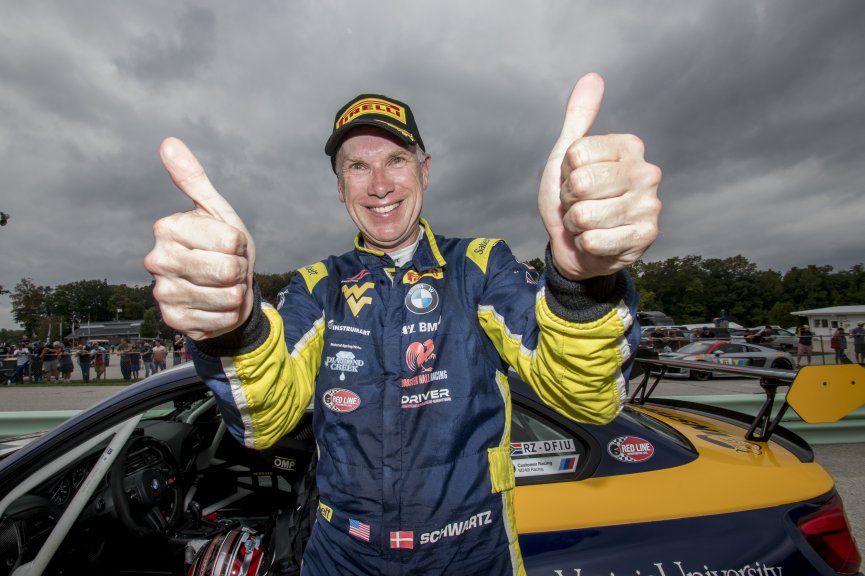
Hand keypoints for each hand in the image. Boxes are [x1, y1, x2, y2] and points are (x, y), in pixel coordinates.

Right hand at [144, 138, 255, 340]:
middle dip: (239, 269)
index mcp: (168, 228)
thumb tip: (168, 142)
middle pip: (227, 270)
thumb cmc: (222, 247)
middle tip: (228, 267)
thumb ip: (194, 179)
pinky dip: (228, 314)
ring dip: (235, 293)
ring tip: (223, 286)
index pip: (229, 240)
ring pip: (226, 296)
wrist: (224, 289)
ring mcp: (163, 292)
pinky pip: (221, 319)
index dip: (239, 244)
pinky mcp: (173, 320)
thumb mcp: (216, 212)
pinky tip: (217, 305)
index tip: (229, 245)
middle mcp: (157, 260)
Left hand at [538, 73, 661, 280]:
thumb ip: (579, 118)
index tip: (574, 180)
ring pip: (584, 215)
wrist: (579, 245)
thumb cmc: (574, 198)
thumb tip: (592, 77)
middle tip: (581, 204)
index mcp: (629, 146)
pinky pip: (594, 240)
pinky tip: (597, 241)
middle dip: (570, 199)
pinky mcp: (646, 236)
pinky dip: (586, 244)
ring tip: (589, 223)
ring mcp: (650, 205)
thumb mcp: (569, 156)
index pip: (576, 155)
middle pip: (581, 184)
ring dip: (577, 224)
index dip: (566, 173)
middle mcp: (646, 171)